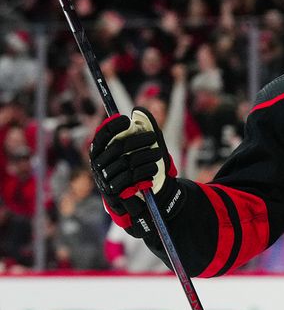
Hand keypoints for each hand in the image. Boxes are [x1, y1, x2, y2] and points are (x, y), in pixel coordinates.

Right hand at [89, 107, 183, 237]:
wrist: (139, 199)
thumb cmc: (137, 169)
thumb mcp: (138, 150)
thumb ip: (139, 130)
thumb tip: (139, 111)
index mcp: (100, 151)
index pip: (101, 136)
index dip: (112, 126)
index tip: (126, 120)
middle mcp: (98, 164)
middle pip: (119, 147)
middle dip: (139, 140)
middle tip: (154, 137)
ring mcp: (104, 178)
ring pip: (128, 161)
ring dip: (147, 156)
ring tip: (159, 154)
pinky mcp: (114, 192)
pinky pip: (131, 177)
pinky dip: (146, 171)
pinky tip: (154, 169)